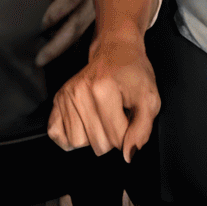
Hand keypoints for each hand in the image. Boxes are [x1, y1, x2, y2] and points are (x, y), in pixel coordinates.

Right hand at [49, 32, 160, 158]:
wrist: (115, 50)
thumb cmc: (133, 72)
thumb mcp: (149, 98)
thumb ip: (143, 129)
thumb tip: (128, 155)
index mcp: (103, 89)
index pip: (117, 139)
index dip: (129, 134)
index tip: (129, 116)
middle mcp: (80, 92)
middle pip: (98, 145)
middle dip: (112, 136)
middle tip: (116, 114)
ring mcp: (66, 96)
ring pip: (78, 144)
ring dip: (92, 136)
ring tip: (100, 116)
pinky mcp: (57, 100)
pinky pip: (58, 136)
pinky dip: (71, 136)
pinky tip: (84, 122)